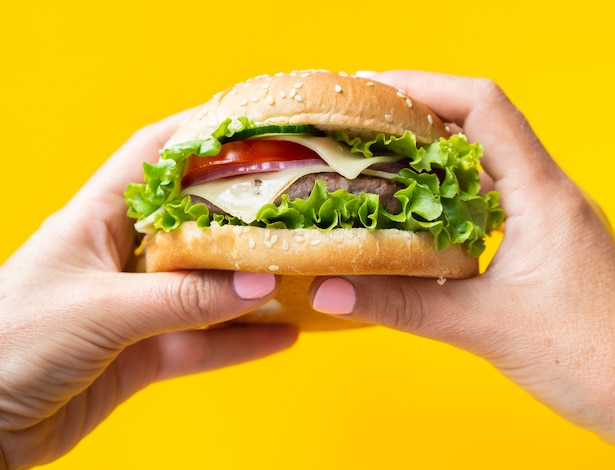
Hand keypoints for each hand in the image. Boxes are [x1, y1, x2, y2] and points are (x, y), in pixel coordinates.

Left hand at [0, 112, 297, 468]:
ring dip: (250, 285)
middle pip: (192, 222)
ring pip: (205, 288)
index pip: (151, 157)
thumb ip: (180, 299)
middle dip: (240, 212)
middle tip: (291, 202)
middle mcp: (120, 257)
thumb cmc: (10, 344)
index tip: (248, 124)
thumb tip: (257, 283)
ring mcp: (135, 307)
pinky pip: (203, 343)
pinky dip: (241, 341)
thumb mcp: (99, 310)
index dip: (197, 133)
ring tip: (301, 273)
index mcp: (95, 220)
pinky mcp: (143, 354)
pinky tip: (284, 335)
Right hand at [311, 71, 614, 445]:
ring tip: (377, 159)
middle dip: (418, 114)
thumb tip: (331, 290)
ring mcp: (548, 216)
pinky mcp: (543, 241)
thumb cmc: (593, 359)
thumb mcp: (485, 327)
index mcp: (543, 196)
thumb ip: (402, 305)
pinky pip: (490, 196)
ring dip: (432, 154)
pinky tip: (416, 212)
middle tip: (361, 123)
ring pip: (485, 161)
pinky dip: (448, 193)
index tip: (372, 90)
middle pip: (480, 124)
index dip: (425, 86)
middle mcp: (549, 194)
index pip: (483, 107)